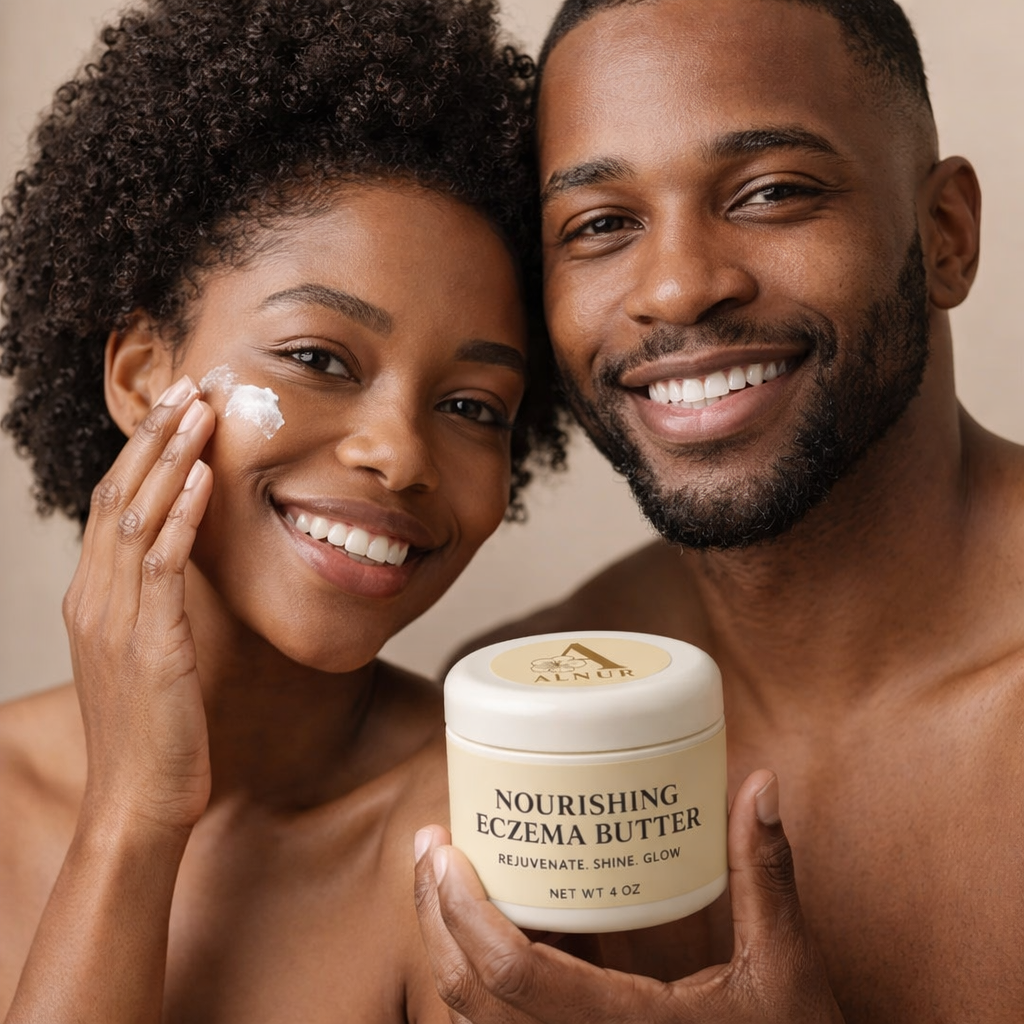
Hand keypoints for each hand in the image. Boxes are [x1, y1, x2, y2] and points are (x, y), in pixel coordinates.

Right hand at [63, 375, 215, 836]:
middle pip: (118, 495)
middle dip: (154, 436)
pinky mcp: (148, 641)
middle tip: (188, 386)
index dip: (142, 452)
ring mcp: (115, 618)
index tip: (175, 409)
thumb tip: (180, 562)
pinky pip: (162, 565)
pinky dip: (182, 517)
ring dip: (170, 459)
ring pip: (136, 517)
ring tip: (199, 411)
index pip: (112, 504)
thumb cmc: (152, 729)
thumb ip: (152, 604)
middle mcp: (94, 598)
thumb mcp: (144, 654)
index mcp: (93, 597)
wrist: (138, 799)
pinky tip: (204, 480)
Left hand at [414, 770, 843, 1022]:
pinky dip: (477, 983)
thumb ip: (766, 875)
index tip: (446, 850)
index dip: (465, 913)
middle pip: (470, 999)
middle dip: (436, 916)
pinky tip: (484, 931)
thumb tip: (758, 783)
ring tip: (442, 877)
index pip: (516, 977)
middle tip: (432, 843)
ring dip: (447, 947)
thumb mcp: (786, 968)